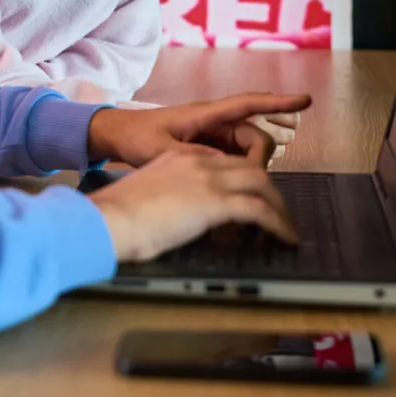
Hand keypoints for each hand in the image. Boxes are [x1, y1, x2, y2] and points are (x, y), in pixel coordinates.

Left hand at [87, 91, 310, 167]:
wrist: (119, 137)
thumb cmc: (137, 137)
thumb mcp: (160, 150)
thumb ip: (191, 157)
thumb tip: (222, 165)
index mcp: (204, 114)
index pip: (247, 104)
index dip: (278, 102)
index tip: (305, 100)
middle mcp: (214, 122)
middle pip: (255, 136)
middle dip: (260, 157)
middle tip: (249, 181)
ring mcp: (214, 135)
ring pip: (249, 150)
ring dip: (251, 167)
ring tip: (240, 189)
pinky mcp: (210, 148)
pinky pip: (236, 158)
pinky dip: (241, 171)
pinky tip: (234, 189)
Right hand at [89, 148, 298, 261]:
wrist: (109, 219)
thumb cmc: (117, 216)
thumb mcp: (148, 196)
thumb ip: (170, 197)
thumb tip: (182, 218)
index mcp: (180, 158)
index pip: (225, 159)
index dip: (244, 178)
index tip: (251, 196)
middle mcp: (198, 162)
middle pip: (250, 165)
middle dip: (270, 188)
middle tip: (278, 211)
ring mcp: (208, 179)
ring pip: (261, 182)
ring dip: (279, 206)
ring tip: (286, 228)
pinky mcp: (215, 202)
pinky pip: (259, 210)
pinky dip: (278, 224)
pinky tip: (286, 238)